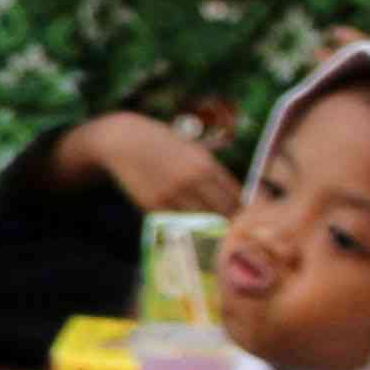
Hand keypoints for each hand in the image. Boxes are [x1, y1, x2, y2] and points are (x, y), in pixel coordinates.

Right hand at [72, 110, 245, 215]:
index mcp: (206, 165)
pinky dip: (186, 225)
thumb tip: (238, 196)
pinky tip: (187, 223)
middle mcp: (191, 180)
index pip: (237, 198)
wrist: (123, 141)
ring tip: (211, 229)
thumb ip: (214, 171)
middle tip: (231, 227)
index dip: (244, 211)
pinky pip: (178, 222)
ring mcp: (171, 193)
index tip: (245, 216)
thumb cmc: (163, 143)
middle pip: (223, 213)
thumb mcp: (193, 150)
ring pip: (202, 222)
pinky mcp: (153, 204)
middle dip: (230, 221)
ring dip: (208, 227)